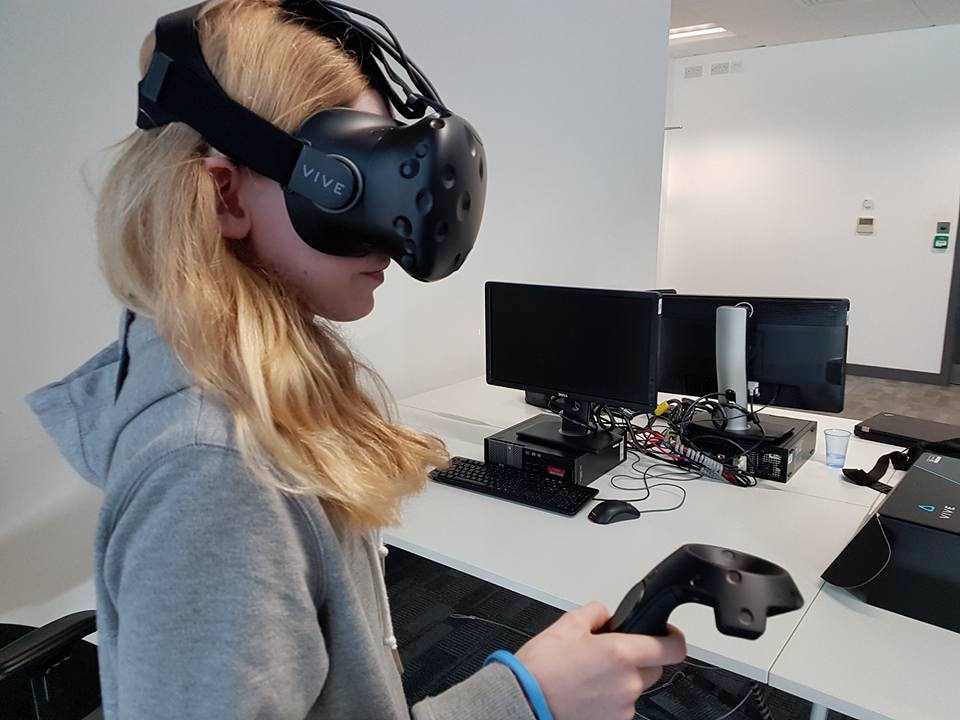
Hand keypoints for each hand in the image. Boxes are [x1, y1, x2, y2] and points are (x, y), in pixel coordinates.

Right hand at [515, 602, 685, 719]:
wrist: (523, 702)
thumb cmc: (541, 669)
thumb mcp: (566, 625)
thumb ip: (594, 613)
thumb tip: (605, 614)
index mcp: (621, 654)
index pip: (672, 648)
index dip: (673, 638)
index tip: (668, 634)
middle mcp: (628, 684)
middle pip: (654, 667)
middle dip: (638, 657)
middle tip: (610, 652)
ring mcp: (622, 708)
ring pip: (634, 687)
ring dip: (621, 679)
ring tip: (589, 674)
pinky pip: (621, 705)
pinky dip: (609, 697)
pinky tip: (586, 690)